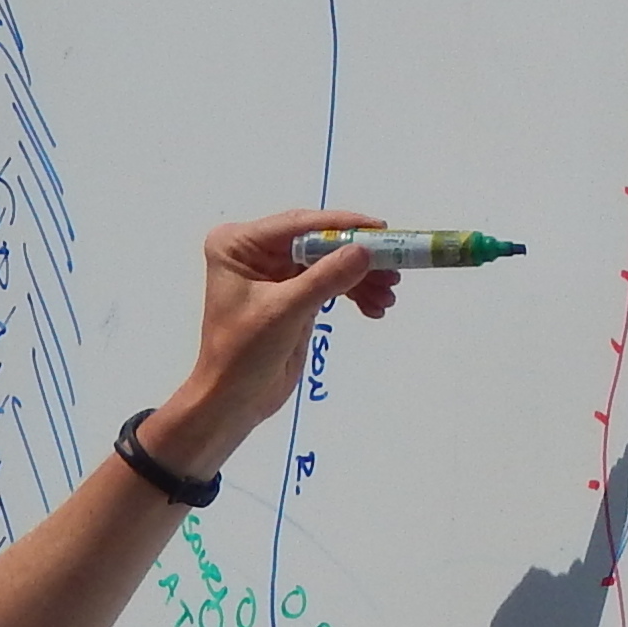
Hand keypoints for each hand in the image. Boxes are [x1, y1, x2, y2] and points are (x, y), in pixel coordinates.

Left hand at [136, 212, 402, 475]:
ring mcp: (275, 272)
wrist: (233, 401)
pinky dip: (353, 293)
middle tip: (393, 271)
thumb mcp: (285, 312)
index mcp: (239, 244)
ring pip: (328, 263)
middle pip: (317, 242)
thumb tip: (365, 251)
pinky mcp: (293, 295)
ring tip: (387, 298)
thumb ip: (326, 278)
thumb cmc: (244, 354)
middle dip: (356, 258)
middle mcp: (256, 251)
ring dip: (360, 279)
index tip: (380, 229)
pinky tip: (374, 308)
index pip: (298, 225)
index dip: (341, 226)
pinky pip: (330, 283)